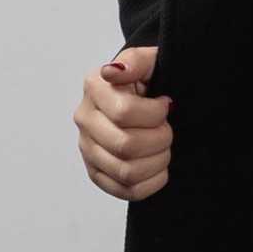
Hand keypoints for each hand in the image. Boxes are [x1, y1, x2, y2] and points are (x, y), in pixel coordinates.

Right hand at [75, 44, 173, 198]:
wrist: (145, 97)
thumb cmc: (149, 79)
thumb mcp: (149, 61)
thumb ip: (135, 61)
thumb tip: (114, 72)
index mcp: (95, 88)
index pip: (124, 113)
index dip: (155, 114)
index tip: (165, 105)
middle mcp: (85, 119)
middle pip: (126, 145)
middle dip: (159, 139)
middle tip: (167, 129)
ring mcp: (88, 149)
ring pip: (127, 172)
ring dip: (157, 161)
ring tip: (163, 147)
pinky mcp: (97, 173)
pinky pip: (126, 191)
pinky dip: (151, 182)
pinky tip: (159, 166)